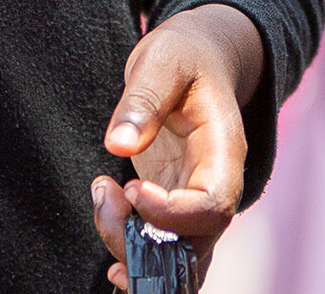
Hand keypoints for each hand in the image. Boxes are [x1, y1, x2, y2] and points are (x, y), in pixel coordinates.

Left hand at [93, 3, 261, 289]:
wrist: (199, 60)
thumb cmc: (184, 56)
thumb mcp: (163, 59)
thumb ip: (143, 99)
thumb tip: (119, 145)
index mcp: (223, 153)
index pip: (211, 206)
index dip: (169, 212)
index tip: (131, 188)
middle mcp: (216, 189)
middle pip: (191, 245)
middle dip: (138, 238)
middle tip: (102, 192)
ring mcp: (196, 206)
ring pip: (176, 261)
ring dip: (130, 251)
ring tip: (101, 196)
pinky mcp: (176, 212)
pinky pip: (168, 258)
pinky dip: (141, 269)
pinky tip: (114, 270)